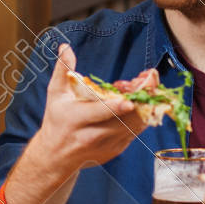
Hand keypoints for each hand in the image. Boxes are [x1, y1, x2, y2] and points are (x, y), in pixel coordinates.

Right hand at [28, 43, 145, 175]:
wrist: (56, 156)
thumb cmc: (57, 119)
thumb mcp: (55, 94)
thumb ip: (62, 69)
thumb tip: (65, 47)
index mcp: (75, 119)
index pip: (98, 113)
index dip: (115, 107)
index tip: (129, 100)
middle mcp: (92, 135)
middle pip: (123, 119)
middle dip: (139, 99)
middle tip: (149, 80)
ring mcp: (107, 145)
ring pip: (134, 126)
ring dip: (145, 105)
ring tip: (148, 85)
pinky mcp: (117, 149)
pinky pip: (136, 131)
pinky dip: (143, 114)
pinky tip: (141, 99)